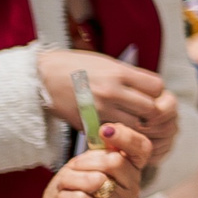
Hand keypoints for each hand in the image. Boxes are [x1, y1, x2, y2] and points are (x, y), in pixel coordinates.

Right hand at [36, 50, 174, 143]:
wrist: (39, 78)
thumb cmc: (74, 66)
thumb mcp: (106, 63)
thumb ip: (128, 76)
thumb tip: (151, 90)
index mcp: (119, 73)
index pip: (157, 87)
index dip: (158, 92)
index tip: (151, 95)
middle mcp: (112, 91)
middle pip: (151, 109)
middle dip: (153, 112)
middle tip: (146, 114)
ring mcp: (100, 109)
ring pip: (135, 125)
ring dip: (137, 126)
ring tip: (132, 123)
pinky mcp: (87, 124)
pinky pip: (112, 134)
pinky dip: (118, 134)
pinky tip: (116, 131)